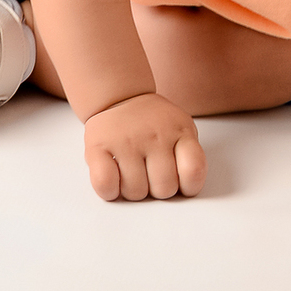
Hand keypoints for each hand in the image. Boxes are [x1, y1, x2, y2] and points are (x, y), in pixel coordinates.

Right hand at [83, 92, 206, 200]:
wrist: (119, 97)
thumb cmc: (153, 123)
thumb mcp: (181, 129)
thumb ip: (188, 155)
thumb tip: (185, 189)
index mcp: (180, 131)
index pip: (193, 171)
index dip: (188, 186)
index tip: (180, 182)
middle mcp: (155, 135)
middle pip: (164, 189)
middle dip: (157, 190)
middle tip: (151, 175)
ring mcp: (126, 141)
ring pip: (135, 192)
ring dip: (133, 190)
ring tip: (132, 172)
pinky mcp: (98, 148)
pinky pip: (105, 185)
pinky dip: (109, 190)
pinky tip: (114, 178)